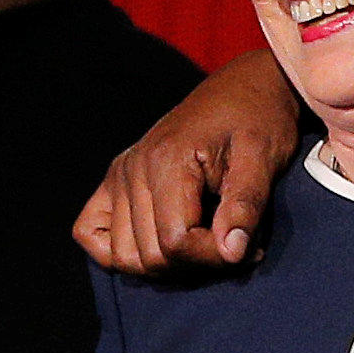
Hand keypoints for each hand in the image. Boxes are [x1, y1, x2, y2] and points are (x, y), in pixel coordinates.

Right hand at [74, 53, 298, 276]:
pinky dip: (116, 250)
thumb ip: (246, 206)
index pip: (175, 242)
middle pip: (149, 255)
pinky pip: (89, 233)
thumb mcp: (264, 157)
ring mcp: (118, 175)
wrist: (244, 88)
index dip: (212, 257)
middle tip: (234, 244)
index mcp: (166, 160)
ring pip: (123, 256)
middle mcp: (131, 169)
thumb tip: (231, 253)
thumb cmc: (258, 118)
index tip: (247, 246)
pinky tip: (156, 242)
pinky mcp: (113, 181)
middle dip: (196, 263)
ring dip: (165, 264)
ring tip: (203, 243)